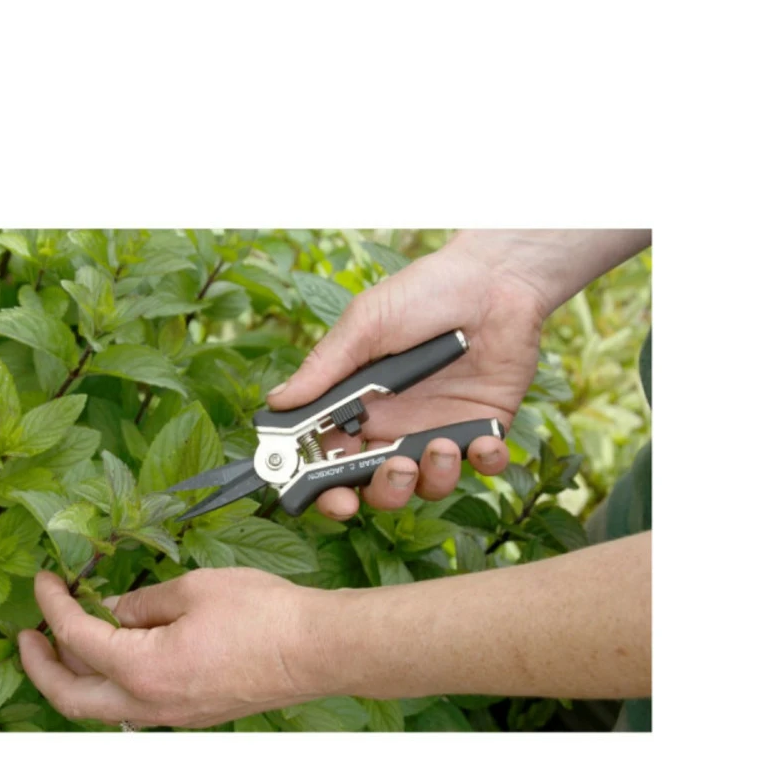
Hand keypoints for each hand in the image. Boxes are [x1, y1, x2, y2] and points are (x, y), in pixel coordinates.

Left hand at [18, 569, 334, 728]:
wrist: (316, 650)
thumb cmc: (262, 614)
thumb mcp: (193, 589)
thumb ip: (142, 603)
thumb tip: (112, 612)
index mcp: (143, 670)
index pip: (78, 638)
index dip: (53, 607)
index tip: (44, 582)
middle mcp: (151, 704)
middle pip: (72, 698)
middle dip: (41, 667)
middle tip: (27, 637)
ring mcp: (173, 716)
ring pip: (102, 708)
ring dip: (76, 678)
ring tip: (67, 644)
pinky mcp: (193, 714)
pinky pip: (134, 707)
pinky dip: (112, 683)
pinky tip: (119, 655)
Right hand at [267, 232, 549, 518]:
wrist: (495, 277)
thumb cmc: (423, 292)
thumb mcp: (365, 324)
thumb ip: (325, 367)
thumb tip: (277, 402)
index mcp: (358, 406)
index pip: (331, 461)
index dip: (325, 487)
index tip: (332, 495)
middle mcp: (395, 426)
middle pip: (377, 486)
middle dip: (383, 492)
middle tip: (395, 470)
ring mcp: (438, 429)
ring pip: (427, 485)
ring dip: (433, 478)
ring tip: (443, 445)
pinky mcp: (482, 426)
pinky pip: (482, 464)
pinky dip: (484, 462)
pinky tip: (484, 442)